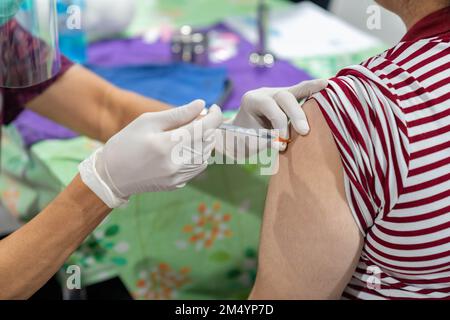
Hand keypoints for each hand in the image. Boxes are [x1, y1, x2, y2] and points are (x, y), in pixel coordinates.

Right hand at [79, 100, 222, 207]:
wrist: (111, 175)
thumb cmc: (126, 143)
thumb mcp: (148, 121)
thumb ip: (177, 113)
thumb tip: (201, 104)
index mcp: (167, 144)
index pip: (205, 128)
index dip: (215, 116)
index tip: (214, 108)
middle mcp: (176, 163)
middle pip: (208, 142)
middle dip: (210, 128)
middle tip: (200, 119)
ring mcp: (177, 177)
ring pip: (206, 157)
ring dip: (205, 142)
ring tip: (191, 133)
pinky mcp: (177, 185)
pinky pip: (197, 169)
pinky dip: (198, 156)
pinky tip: (185, 149)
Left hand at [232, 79, 327, 150]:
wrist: (239, 135)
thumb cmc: (241, 140)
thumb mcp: (246, 142)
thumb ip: (262, 141)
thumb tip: (281, 144)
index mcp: (252, 100)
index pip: (269, 106)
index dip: (279, 123)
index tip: (282, 143)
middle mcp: (266, 93)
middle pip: (284, 96)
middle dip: (296, 114)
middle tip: (304, 132)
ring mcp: (278, 93)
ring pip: (296, 90)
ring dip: (311, 94)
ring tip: (326, 89)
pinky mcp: (289, 98)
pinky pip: (302, 91)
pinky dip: (313, 89)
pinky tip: (327, 85)